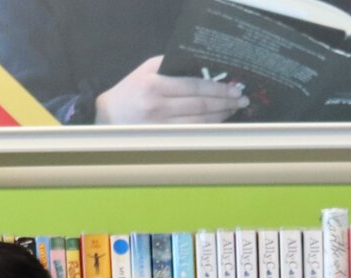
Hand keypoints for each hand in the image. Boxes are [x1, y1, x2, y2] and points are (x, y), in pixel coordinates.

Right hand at [95, 56, 248, 124]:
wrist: (108, 119)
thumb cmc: (129, 92)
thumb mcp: (145, 71)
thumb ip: (170, 65)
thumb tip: (201, 68)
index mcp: (154, 86)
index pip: (194, 87)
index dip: (217, 89)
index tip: (234, 89)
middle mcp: (158, 107)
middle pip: (200, 106)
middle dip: (225, 103)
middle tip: (242, 100)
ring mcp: (162, 126)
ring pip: (200, 122)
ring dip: (221, 116)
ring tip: (235, 110)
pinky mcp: (164, 139)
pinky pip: (193, 133)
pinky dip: (210, 127)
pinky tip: (220, 122)